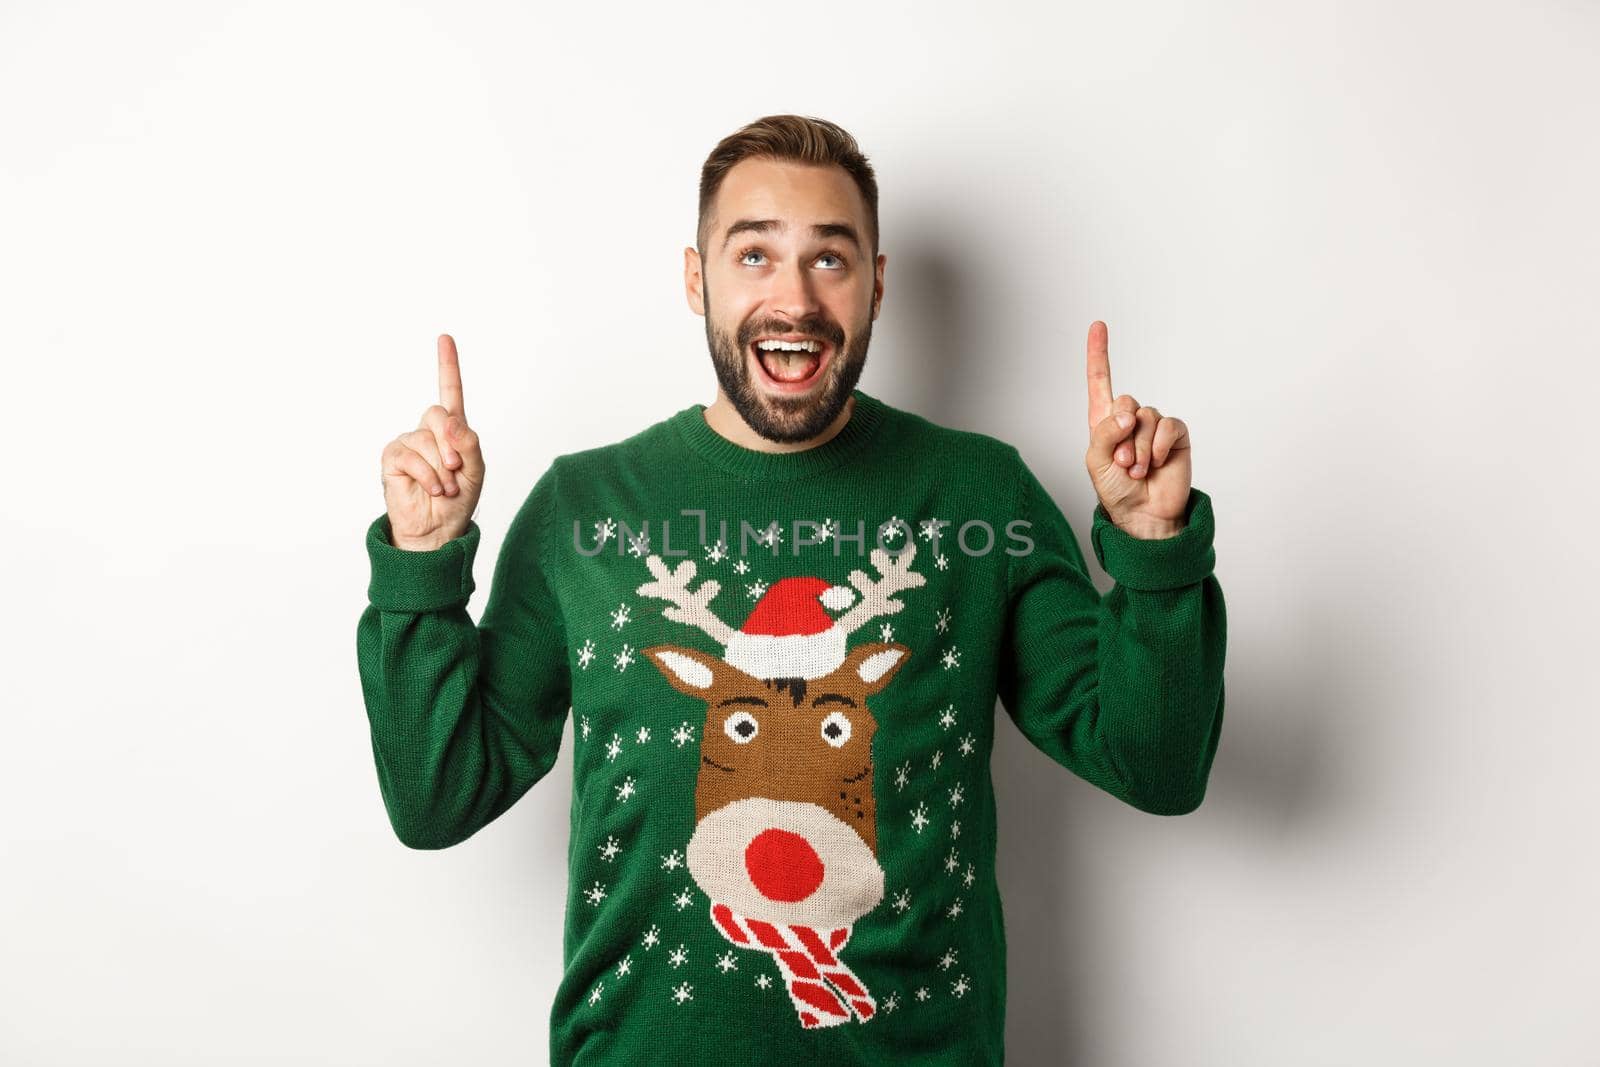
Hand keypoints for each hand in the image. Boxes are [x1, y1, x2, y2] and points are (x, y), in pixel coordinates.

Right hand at [380, 334, 485, 551]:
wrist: (438, 529)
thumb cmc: (458, 500)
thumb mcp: (476, 470)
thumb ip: (469, 443)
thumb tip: (451, 421)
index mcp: (452, 431)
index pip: (450, 392)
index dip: (447, 365)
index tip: (444, 338)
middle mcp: (428, 432)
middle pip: (439, 414)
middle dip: (452, 444)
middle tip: (456, 469)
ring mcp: (408, 444)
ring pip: (426, 439)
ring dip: (442, 468)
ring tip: (444, 488)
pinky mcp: (393, 459)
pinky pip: (411, 457)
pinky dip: (428, 476)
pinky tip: (432, 489)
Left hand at [1084, 320, 1192, 538]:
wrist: (1143, 514)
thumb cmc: (1115, 490)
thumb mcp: (1096, 461)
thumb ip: (1105, 432)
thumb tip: (1129, 414)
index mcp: (1105, 422)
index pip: (1100, 381)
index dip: (1098, 353)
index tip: (1098, 325)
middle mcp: (1130, 419)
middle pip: (1126, 401)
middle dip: (1121, 435)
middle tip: (1123, 463)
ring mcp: (1154, 426)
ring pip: (1146, 417)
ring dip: (1139, 448)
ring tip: (1137, 470)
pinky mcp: (1175, 435)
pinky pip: (1168, 426)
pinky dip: (1158, 446)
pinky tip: (1156, 463)